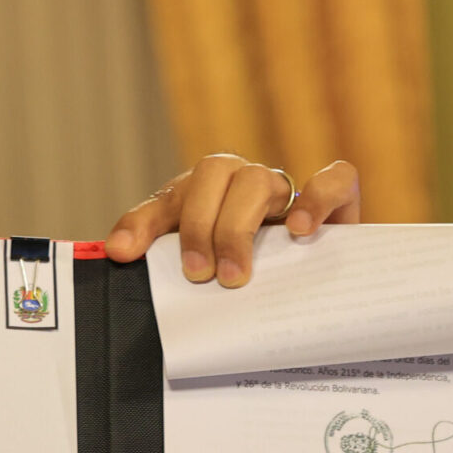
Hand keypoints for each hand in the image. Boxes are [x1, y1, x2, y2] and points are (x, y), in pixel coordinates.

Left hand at [103, 155, 360, 285]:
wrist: (314, 275)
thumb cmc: (245, 265)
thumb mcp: (198, 260)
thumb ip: (156, 252)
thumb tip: (115, 251)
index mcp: (203, 192)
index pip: (169, 196)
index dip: (144, 222)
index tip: (127, 255)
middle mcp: (242, 181)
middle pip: (215, 176)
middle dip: (201, 227)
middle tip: (200, 276)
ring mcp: (287, 188)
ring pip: (261, 179)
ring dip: (240, 225)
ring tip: (236, 274)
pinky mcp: (337, 199)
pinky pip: (334, 179)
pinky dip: (317, 199)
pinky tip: (300, 230)